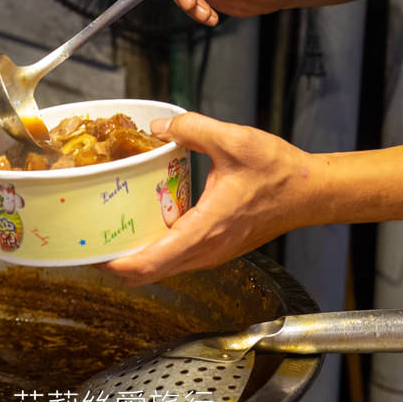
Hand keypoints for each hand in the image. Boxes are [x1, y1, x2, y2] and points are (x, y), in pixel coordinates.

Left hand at [103, 111, 319, 285]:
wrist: (310, 192)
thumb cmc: (279, 173)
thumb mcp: (232, 140)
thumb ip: (191, 129)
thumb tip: (157, 128)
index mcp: (205, 230)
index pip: (151, 263)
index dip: (116, 265)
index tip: (92, 255)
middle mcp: (206, 250)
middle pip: (151, 273)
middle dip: (117, 263)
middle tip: (92, 240)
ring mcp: (213, 253)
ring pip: (165, 267)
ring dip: (137, 256)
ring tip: (113, 232)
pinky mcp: (218, 247)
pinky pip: (179, 257)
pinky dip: (157, 249)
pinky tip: (148, 223)